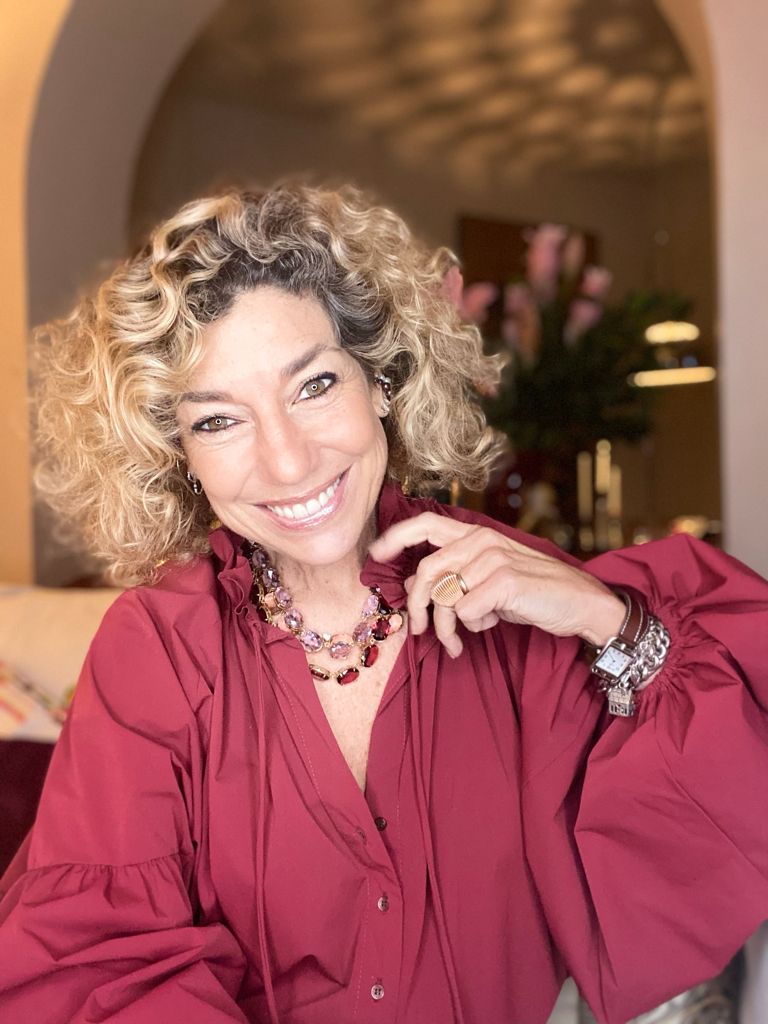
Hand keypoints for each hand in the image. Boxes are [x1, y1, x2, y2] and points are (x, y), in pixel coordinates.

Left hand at [369, 512, 623, 658]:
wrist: (580, 602)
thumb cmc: (532, 592)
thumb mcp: (489, 578)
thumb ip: (456, 575)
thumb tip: (414, 586)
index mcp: (476, 534)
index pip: (426, 523)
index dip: (396, 536)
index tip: (375, 554)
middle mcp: (481, 540)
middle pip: (425, 572)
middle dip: (416, 608)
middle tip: (420, 631)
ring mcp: (493, 558)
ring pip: (443, 597)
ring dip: (446, 628)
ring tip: (456, 643)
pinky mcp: (504, 580)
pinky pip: (465, 611)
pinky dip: (472, 627)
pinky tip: (490, 625)